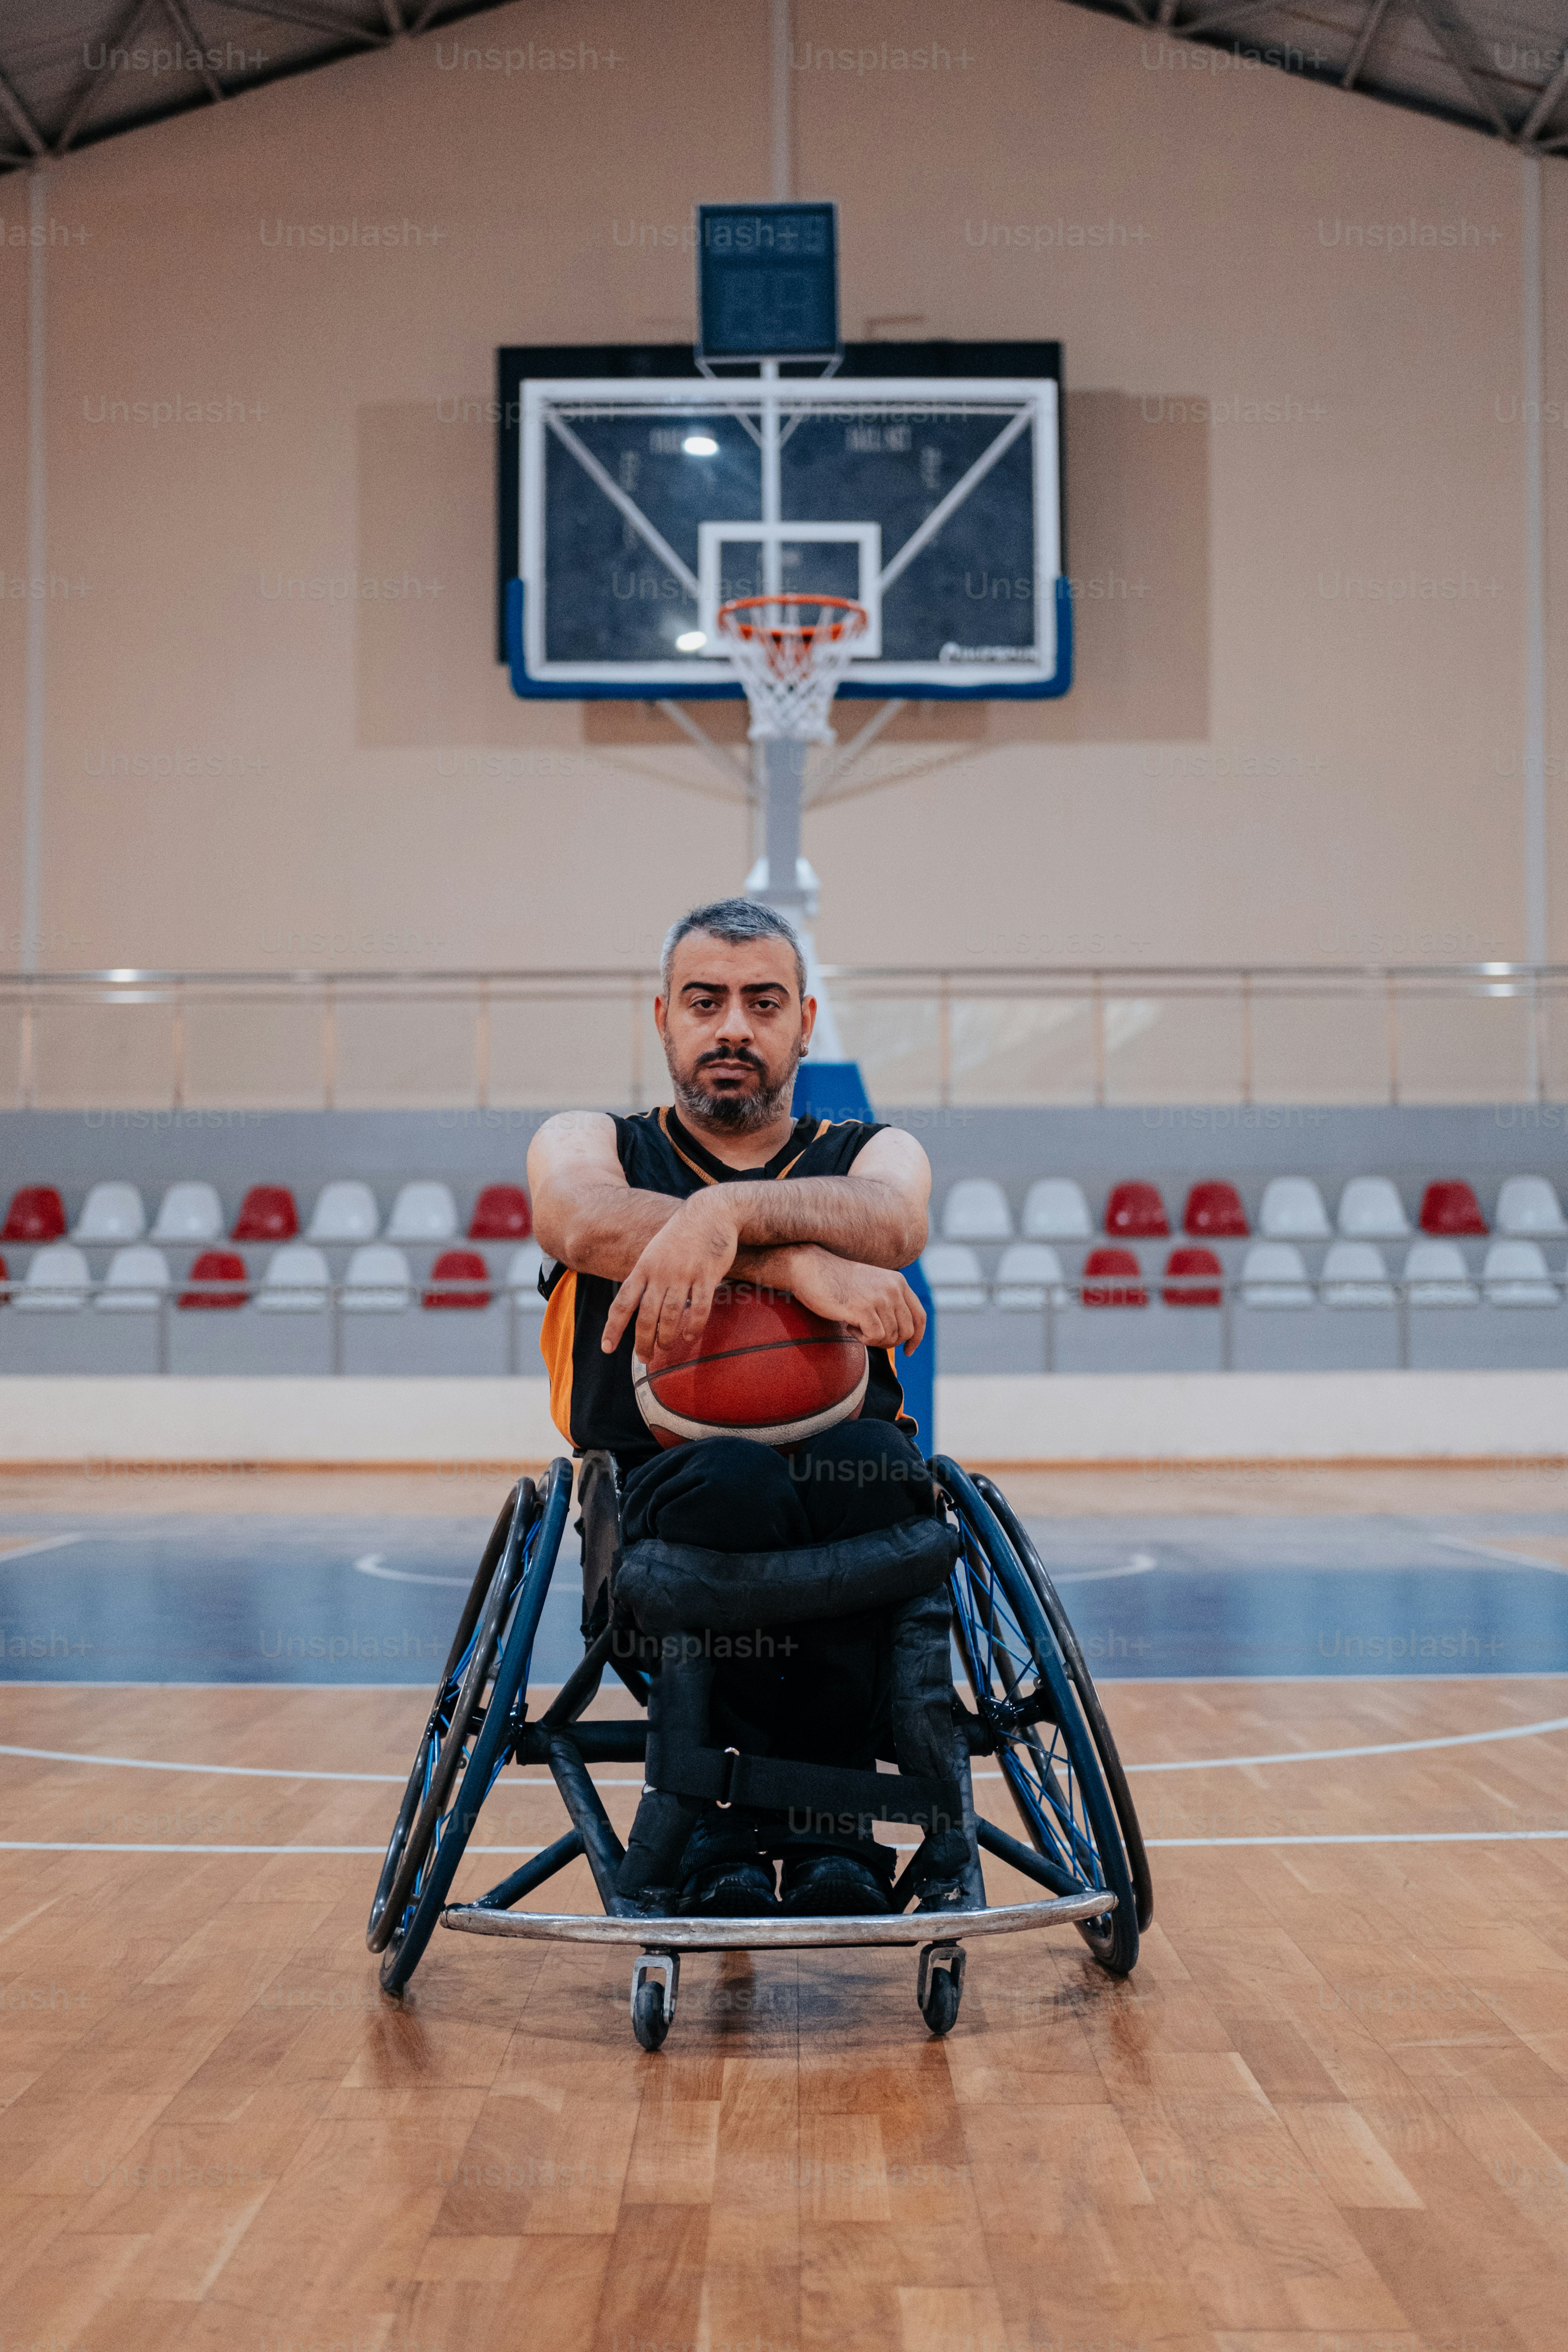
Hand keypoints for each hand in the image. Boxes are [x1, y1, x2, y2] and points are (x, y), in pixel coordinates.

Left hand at [601, 1194, 739, 1360]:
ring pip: (671, 1315)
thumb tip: (635, 1305)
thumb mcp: (654, 1252)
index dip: (613, 1327)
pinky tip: (689, 1336)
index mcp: (644, 1268)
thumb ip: (645, 1277)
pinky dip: (693, 1325)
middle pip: (646, 1315)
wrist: (710, 1213)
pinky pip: (699, 1307)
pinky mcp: (707, 1275)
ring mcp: (684, 1274)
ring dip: (666, 1337)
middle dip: (643, 1341)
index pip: (623, 1302)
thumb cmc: (680, 1236)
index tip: (607, 1348)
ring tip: (665, 1349)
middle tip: (644, 1358)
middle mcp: (661, 1273)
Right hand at [784, 1246, 926, 1355]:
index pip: (919, 1317)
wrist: (811, 1268)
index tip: (907, 1351)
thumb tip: (899, 1334)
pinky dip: (862, 1338)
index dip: (916, 1338)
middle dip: (889, 1342)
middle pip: (907, 1331)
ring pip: (890, 1337)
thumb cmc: (836, 1280)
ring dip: (872, 1339)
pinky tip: (848, 1325)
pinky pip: (875, 1337)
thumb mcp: (872, 1286)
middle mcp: (894, 1289)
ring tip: (855, 1326)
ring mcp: (881, 1298)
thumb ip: (888, 1302)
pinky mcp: (865, 1309)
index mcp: (898, 1282)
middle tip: (869, 1338)